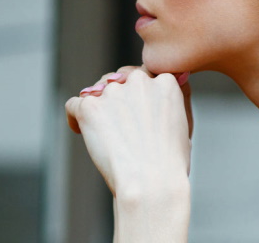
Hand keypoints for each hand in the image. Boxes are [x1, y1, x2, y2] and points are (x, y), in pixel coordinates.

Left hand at [65, 68, 191, 196]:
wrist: (151, 183)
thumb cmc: (170, 163)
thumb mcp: (184, 123)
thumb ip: (170, 100)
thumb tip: (159, 86)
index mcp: (165, 82)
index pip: (144, 75)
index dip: (138, 93)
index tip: (135, 110)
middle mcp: (139, 81)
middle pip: (119, 78)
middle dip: (117, 97)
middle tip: (118, 124)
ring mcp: (112, 92)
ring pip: (96, 90)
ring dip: (98, 106)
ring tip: (102, 132)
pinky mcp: (89, 107)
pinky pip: (74, 104)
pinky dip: (75, 117)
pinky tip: (81, 131)